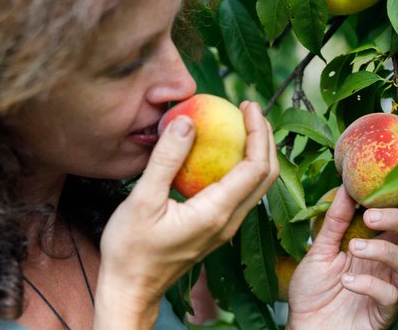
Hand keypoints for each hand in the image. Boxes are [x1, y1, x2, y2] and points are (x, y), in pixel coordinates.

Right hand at [95, 101, 278, 328]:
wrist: (131, 290)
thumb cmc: (131, 249)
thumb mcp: (142, 200)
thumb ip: (166, 160)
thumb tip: (186, 122)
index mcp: (216, 212)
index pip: (255, 166)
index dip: (258, 132)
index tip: (248, 106)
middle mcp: (229, 221)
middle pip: (266, 175)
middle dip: (264, 138)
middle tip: (249, 110)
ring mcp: (225, 228)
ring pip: (257, 185)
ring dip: (257, 152)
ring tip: (242, 125)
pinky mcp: (217, 229)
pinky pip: (241, 193)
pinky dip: (242, 167)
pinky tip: (222, 152)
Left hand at [286, 182, 397, 329]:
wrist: (303, 327)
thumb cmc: (313, 291)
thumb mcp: (320, 249)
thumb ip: (336, 220)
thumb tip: (348, 186)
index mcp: (379, 244)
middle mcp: (389, 264)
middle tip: (371, 216)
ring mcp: (390, 288)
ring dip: (384, 250)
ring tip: (353, 249)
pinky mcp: (385, 312)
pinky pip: (390, 295)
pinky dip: (369, 283)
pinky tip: (347, 281)